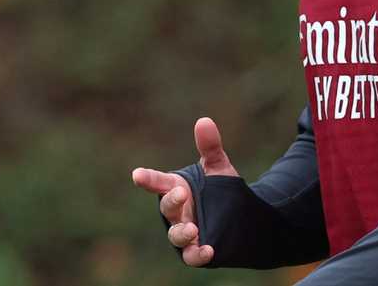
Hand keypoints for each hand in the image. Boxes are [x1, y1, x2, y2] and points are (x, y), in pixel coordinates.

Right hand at [131, 117, 240, 266]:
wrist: (240, 219)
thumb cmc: (219, 191)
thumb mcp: (217, 167)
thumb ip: (210, 147)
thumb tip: (204, 121)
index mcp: (176, 188)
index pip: (158, 182)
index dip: (148, 179)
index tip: (137, 175)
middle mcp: (176, 211)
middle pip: (166, 207)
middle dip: (171, 200)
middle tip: (182, 192)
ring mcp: (184, 232)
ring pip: (175, 235)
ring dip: (182, 233)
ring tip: (193, 229)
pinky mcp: (196, 250)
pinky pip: (192, 256)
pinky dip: (197, 254)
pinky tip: (208, 249)